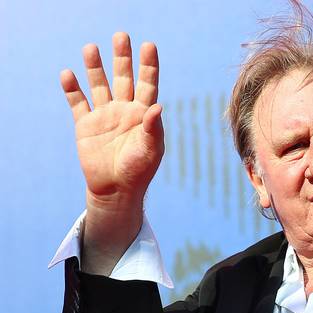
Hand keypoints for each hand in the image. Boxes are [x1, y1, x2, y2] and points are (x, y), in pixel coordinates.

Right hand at [60, 32, 163, 274]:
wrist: (116, 189)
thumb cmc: (139, 170)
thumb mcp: (150, 150)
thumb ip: (153, 128)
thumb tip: (158, 106)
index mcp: (144, 114)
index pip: (147, 84)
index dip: (148, 65)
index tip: (148, 45)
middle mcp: (125, 110)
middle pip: (123, 78)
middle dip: (122, 58)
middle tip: (120, 36)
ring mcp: (105, 116)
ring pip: (100, 85)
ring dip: (95, 68)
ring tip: (91, 48)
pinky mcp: (86, 125)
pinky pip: (77, 103)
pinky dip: (72, 89)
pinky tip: (68, 73)